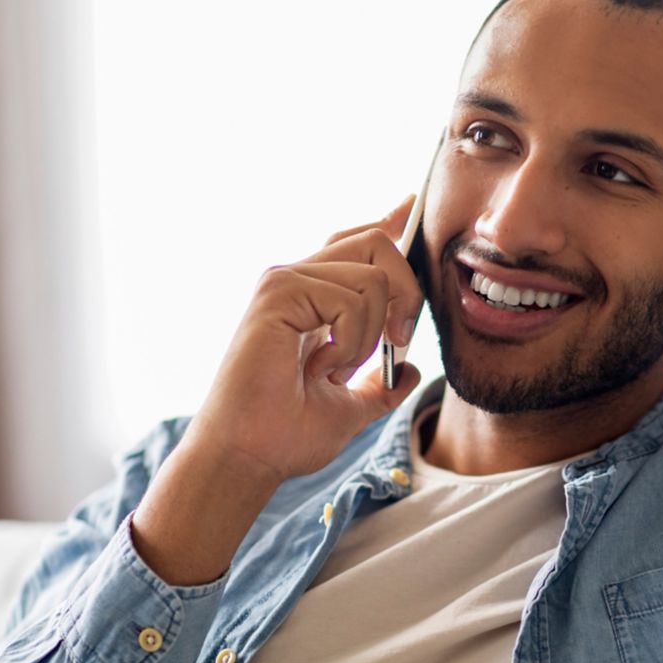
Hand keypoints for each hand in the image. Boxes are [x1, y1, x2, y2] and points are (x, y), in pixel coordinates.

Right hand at [184, 195, 425, 484]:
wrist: (249, 457)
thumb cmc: (284, 436)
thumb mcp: (351, 409)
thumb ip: (381, 385)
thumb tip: (413, 370)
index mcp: (311, 298)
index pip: (356, 241)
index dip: (389, 222)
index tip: (413, 205)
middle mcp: (296, 279)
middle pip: (375, 242)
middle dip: (406, 292)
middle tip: (397, 344)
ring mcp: (284, 280)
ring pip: (374, 274)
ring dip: (373, 333)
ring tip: (337, 369)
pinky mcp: (278, 291)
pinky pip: (352, 299)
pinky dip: (353, 342)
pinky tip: (323, 367)